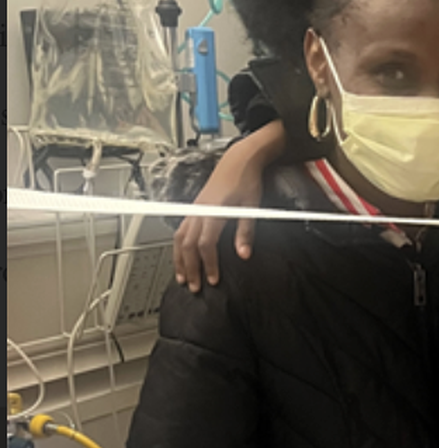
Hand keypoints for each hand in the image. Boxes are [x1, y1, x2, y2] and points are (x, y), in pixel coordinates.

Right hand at [173, 121, 285, 290]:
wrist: (238, 161)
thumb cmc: (246, 181)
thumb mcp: (252, 207)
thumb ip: (246, 232)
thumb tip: (243, 254)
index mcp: (214, 211)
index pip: (206, 244)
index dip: (208, 264)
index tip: (213, 279)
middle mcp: (200, 211)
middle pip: (188, 245)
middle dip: (190, 268)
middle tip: (194, 287)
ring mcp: (194, 209)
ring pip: (179, 238)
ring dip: (180, 260)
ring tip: (182, 278)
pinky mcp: (194, 208)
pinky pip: (180, 230)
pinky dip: (178, 247)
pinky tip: (180, 258)